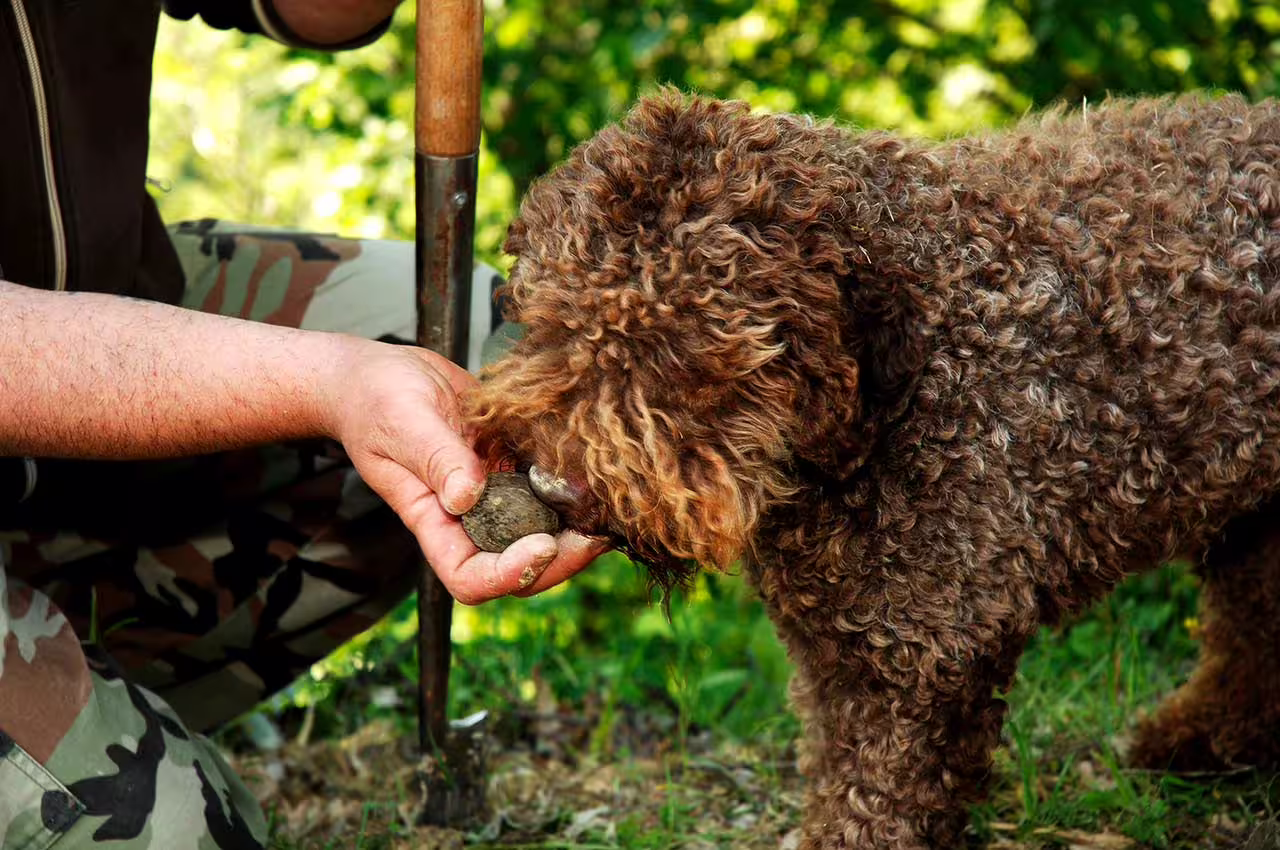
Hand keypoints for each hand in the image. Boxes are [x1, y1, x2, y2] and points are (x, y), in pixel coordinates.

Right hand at [324, 339, 607, 603]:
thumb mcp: (402, 423)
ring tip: (609, 508)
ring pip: (542, 532)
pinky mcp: (512, 465)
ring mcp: (494, 493)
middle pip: (518, 566)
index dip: (509, 574)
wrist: (381, 373)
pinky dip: (575, 489)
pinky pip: (548, 490)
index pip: (469, 576)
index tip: (542, 544)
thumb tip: (467, 496)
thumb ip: (436, 459)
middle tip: (596, 534)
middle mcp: (468, 517)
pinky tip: (598, 470)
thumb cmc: (376, 401)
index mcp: (433, 520)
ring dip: (577, 528)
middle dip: (561, 560)